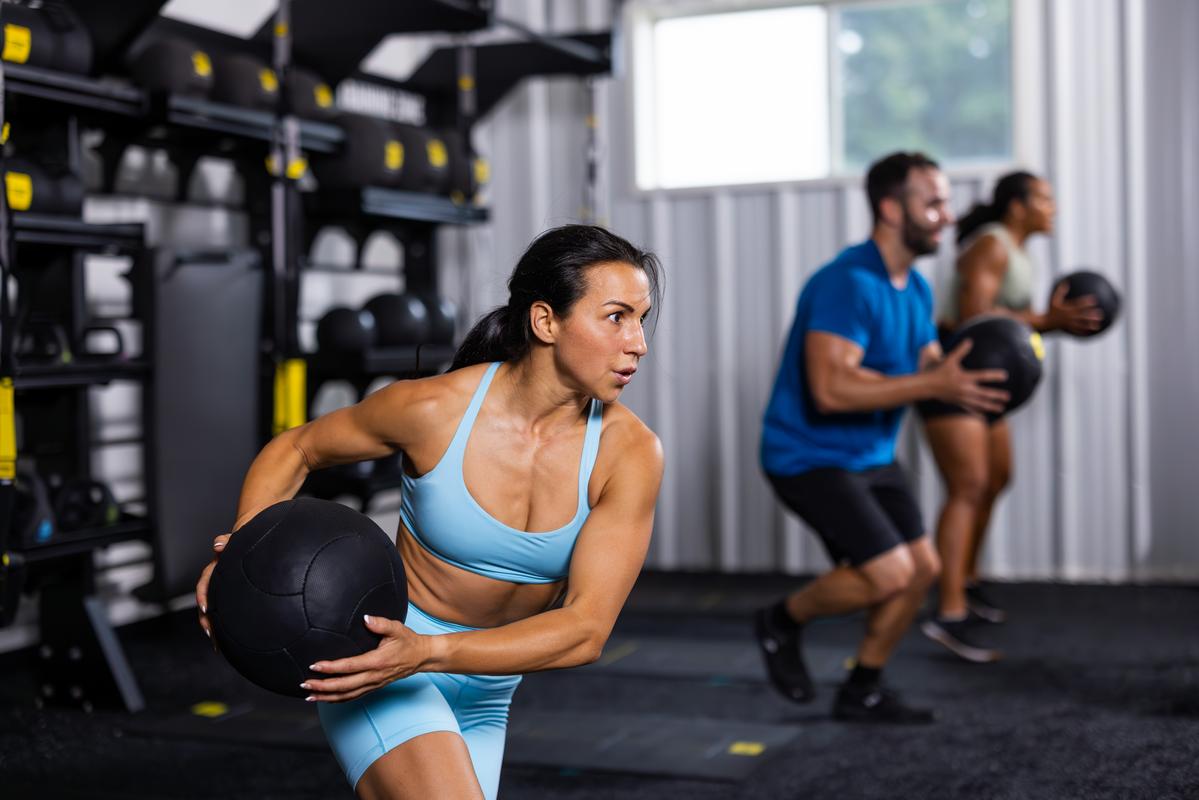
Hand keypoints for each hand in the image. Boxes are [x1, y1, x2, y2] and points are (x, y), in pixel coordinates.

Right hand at [195, 533, 230, 650]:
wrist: (246, 542)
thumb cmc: (240, 542)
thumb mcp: (235, 540)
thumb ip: (226, 541)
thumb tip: (217, 545)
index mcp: (215, 568)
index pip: (205, 582)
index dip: (203, 596)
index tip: (206, 608)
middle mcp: (215, 580)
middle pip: (205, 602)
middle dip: (206, 619)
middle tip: (210, 632)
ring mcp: (221, 588)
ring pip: (211, 609)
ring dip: (211, 625)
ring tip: (216, 642)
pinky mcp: (227, 595)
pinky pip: (221, 610)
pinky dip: (221, 624)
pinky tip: (225, 638)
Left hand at [302, 615, 431, 702]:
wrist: (421, 657)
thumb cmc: (408, 641)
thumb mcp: (397, 628)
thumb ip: (381, 623)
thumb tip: (365, 618)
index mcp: (377, 662)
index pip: (349, 667)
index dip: (331, 668)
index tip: (315, 665)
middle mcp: (374, 677)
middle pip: (344, 686)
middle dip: (322, 687)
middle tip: (304, 684)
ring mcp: (373, 684)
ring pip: (347, 695)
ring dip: (327, 697)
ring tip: (309, 696)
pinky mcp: (373, 687)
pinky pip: (353, 697)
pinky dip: (337, 699)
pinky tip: (325, 699)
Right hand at [931, 339, 1009, 415]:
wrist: (928, 386)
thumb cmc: (939, 371)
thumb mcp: (950, 360)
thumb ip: (961, 351)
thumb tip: (970, 340)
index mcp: (964, 377)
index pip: (983, 376)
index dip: (994, 375)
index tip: (1005, 376)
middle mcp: (965, 389)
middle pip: (984, 393)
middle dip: (996, 395)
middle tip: (1008, 396)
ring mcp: (962, 398)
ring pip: (979, 403)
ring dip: (991, 406)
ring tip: (1001, 408)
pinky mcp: (958, 403)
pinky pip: (970, 409)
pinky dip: (978, 413)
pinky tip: (985, 417)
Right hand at [1046, 284, 1104, 334]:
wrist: (1046, 322)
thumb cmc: (1051, 310)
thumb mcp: (1054, 300)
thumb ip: (1060, 291)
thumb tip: (1066, 282)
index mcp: (1067, 308)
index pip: (1078, 304)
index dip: (1086, 302)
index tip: (1094, 300)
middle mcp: (1069, 316)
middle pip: (1082, 315)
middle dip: (1090, 314)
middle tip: (1100, 313)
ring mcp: (1069, 323)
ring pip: (1081, 324)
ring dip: (1089, 325)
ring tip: (1098, 325)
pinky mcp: (1069, 328)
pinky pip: (1077, 330)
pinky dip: (1084, 331)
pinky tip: (1091, 332)